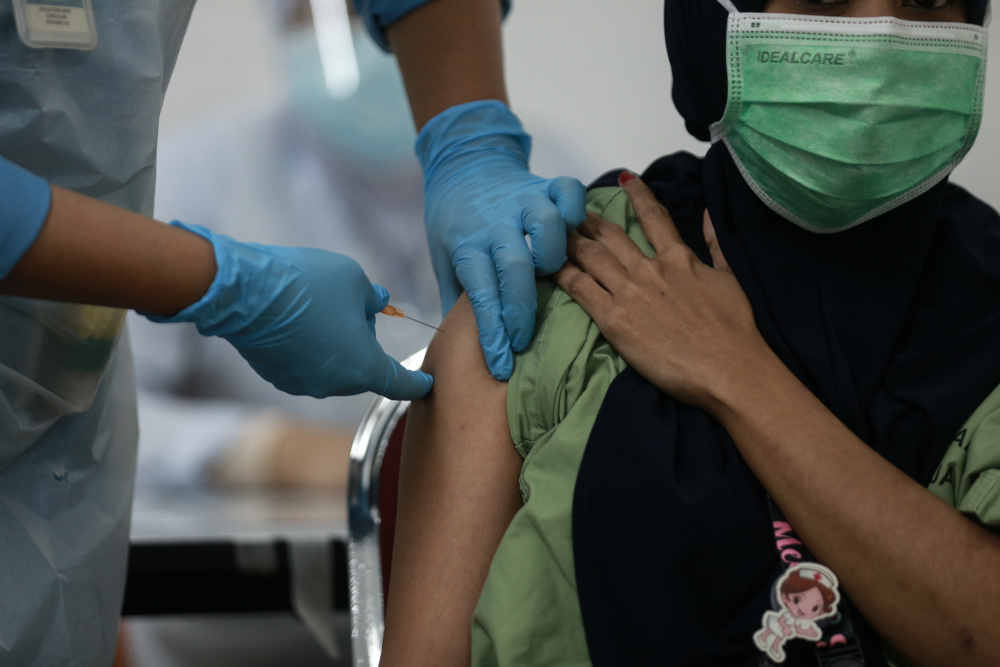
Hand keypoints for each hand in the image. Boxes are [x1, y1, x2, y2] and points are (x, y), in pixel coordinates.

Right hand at [143, 222, 432, 400]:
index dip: (417, 382)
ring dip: (335, 345)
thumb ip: (373, 297)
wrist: (247, 292)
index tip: (428, 383)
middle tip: (353, 308)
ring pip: (333, 367)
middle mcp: (336, 385)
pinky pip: (305, 365)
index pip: (400, 384)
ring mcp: (304, 384)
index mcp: (363, 367)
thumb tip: (377, 302)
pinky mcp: (278, 377)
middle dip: (365, 344)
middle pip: (363, 370)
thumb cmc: (308, 284)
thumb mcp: (354, 280)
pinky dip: (308, 349)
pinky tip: (296, 320)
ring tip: (319, 308)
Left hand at [417, 100, 585, 379]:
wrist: (464, 168)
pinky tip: (576, 229)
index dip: (492, 333)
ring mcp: (522, 202)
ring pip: (545, 223)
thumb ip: (457, 299)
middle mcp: (495, 223)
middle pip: (514, 265)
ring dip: (552, 253)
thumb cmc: (456, 224)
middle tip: (524, 339)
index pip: (480, 294)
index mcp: (467, 245)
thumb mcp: (445, 261)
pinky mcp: (545, 185)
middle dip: (522, 309)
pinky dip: (576, 208)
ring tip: (552, 274)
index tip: (502, 365)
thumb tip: (460, 347)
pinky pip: (568, 191)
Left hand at [554, 173, 768, 411]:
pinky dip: (561, 272)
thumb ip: (716, 244)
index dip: (637, 195)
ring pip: (590, 256)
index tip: (624, 179)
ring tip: (551, 230)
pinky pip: (580, 288)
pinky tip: (546, 264)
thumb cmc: (735, 330)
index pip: (653, 217)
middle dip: (588, 220)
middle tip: (568, 208)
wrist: (728, 368)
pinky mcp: (614, 319)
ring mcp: (629, 292)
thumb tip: (710, 212)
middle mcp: (649, 269)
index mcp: (678, 259)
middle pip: (611, 237)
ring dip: (569, 240)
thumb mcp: (730, 278)